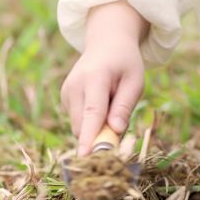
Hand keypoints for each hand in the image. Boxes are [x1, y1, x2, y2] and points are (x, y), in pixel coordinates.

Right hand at [61, 0, 147, 155]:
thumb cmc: (125, 64)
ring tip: (111, 104)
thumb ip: (125, 106)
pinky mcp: (64, 98)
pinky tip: (101, 103)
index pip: (92, 112)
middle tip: (120, 124)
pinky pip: (78, 121)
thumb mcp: (135, 81)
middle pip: (82, 125)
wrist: (106, 43)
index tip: (85, 156)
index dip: (89, 136)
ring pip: (78, 126)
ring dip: (96, 128)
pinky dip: (90, 122)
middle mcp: (75, 85)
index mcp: (95, 78)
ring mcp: (66, 91)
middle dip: (99, 136)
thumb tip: (115, 131)